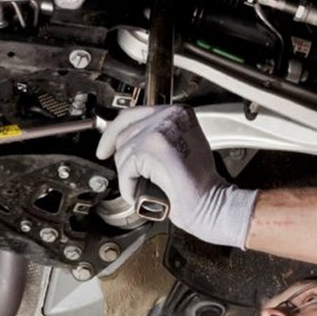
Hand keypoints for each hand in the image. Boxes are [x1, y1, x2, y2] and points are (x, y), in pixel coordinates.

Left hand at [95, 105, 256, 247]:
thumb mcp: (180, 147)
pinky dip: (130, 187)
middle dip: (124, 160)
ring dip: (129, 176)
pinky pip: (125, 169)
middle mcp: (169, 115)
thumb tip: (129, 138)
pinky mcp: (151, 148)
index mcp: (178, 111)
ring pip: (123, 153)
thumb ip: (158, 135)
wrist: (211, 203)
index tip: (105, 148)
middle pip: (124, 133)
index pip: (133, 114)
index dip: (114, 132)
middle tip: (133, 178)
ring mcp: (160, 130)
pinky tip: (144, 192)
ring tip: (147, 186)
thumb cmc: (199, 184)